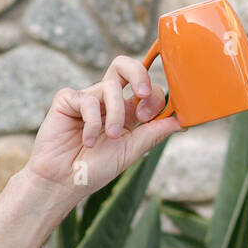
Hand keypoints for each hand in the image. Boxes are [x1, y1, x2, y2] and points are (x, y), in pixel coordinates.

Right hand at [22, 55, 183, 205]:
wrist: (65, 181)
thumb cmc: (96, 168)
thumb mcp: (132, 150)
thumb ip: (154, 133)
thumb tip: (182, 121)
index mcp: (126, 111)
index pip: (147, 90)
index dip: (154, 97)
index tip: (151, 117)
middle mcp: (107, 100)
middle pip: (124, 66)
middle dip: (139, 74)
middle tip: (142, 94)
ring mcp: (87, 98)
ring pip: (110, 86)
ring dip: (115, 114)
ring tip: (110, 136)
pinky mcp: (67, 100)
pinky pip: (87, 99)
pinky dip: (92, 122)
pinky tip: (87, 140)